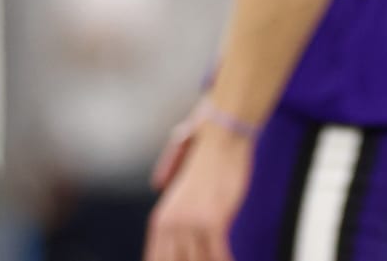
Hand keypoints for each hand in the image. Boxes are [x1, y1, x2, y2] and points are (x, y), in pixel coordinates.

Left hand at [144, 110, 253, 260]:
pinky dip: (225, 260)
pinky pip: (218, 254)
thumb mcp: (182, 195)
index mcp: (161, 220)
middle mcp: (172, 225)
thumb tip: (181, 232)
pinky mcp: (213, 220)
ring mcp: (191, 223)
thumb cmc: (206, 162)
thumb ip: (176, 218)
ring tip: (218, 259)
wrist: (220, 138)